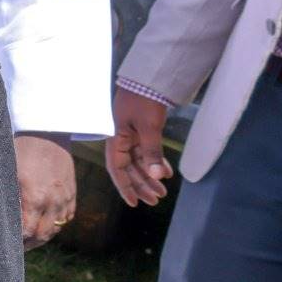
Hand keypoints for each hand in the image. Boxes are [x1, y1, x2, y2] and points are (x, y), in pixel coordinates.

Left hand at [15, 132, 77, 249]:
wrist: (47, 130)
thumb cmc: (20, 147)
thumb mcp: (8, 172)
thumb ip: (7, 197)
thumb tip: (0, 217)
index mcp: (34, 196)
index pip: (27, 231)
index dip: (17, 242)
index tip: (7, 246)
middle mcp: (53, 200)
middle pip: (43, 235)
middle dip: (29, 245)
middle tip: (16, 249)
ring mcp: (65, 197)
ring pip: (56, 228)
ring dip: (42, 237)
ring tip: (28, 240)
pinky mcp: (72, 192)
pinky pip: (66, 217)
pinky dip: (55, 225)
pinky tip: (44, 226)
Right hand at [106, 89, 172, 207]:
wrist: (149, 79)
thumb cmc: (143, 101)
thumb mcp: (148, 127)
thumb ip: (152, 152)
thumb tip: (156, 176)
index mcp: (116, 140)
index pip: (117, 169)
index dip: (124, 187)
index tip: (134, 203)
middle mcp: (122, 140)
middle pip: (130, 168)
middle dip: (142, 184)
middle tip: (156, 199)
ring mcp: (132, 135)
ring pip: (139, 161)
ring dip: (150, 175)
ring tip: (163, 190)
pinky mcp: (142, 130)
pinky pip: (147, 151)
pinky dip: (156, 162)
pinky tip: (166, 172)